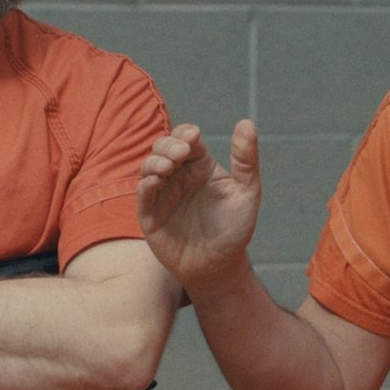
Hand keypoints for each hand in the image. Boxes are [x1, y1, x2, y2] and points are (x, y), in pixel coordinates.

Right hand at [137, 121, 261, 288]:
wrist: (220, 266)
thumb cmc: (234, 229)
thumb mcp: (247, 192)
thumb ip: (246, 160)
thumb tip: (246, 122)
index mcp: (200, 166)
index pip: (186, 139)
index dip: (186, 134)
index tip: (193, 137)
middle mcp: (178, 176)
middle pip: (163, 148)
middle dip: (168, 145)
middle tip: (180, 153)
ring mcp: (162, 194)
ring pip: (149, 167)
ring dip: (155, 161)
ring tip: (168, 166)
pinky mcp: (150, 215)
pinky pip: (142, 194)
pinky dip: (146, 184)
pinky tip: (156, 181)